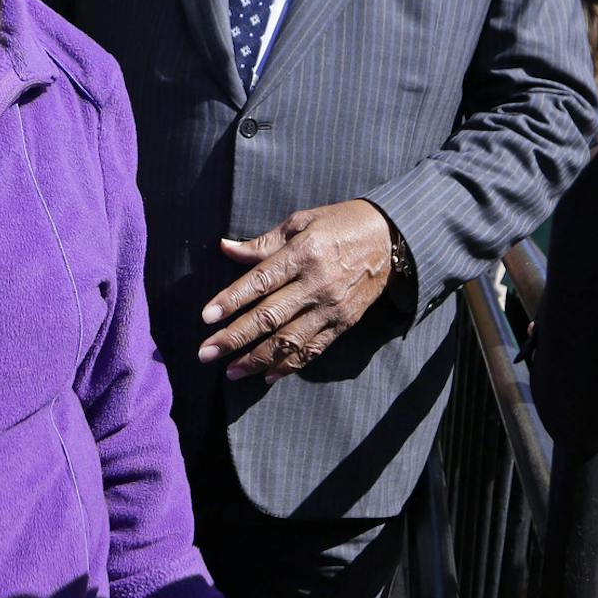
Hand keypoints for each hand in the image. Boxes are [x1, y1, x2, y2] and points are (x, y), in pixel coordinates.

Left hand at [198, 199, 393, 380]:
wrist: (392, 239)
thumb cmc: (340, 224)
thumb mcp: (302, 221)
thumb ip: (263, 242)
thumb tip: (226, 248)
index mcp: (302, 254)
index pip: (260, 281)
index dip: (231, 299)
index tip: (206, 317)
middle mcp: (316, 284)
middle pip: (270, 317)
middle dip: (235, 338)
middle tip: (205, 353)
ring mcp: (331, 307)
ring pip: (289, 340)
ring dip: (257, 359)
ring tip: (231, 372)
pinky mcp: (344, 323)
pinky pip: (314, 350)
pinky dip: (290, 365)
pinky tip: (268, 376)